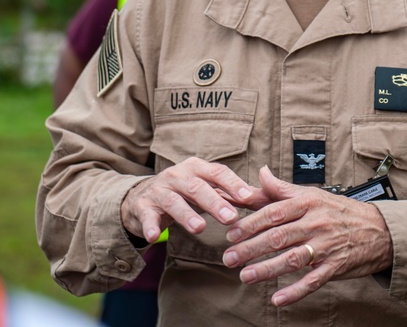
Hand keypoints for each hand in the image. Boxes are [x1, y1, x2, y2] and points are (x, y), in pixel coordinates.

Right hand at [121, 157, 258, 241]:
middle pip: (197, 187)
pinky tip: (155, 237)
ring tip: (200, 228)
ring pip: (173, 201)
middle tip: (231, 217)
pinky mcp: (143, 207)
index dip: (233, 184)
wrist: (142, 198)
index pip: (218, 173)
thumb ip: (232, 194)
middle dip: (215, 201)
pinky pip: (146, 216)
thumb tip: (264, 197)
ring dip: (186, 214)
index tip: (249, 197)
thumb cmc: (184, 193)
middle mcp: (177, 175)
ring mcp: (159, 190)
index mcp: (197, 168)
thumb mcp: (207, 189)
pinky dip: (150, 225)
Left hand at [222, 166, 393, 306]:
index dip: (250, 224)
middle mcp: (317, 223)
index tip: (231, 234)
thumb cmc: (340, 211)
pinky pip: (312, 281)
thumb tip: (261, 173)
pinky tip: (277, 298)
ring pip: (292, 259)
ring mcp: (327, 246)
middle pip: (279, 237)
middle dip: (251, 248)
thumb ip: (283, 189)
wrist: (378, 230)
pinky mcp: (335, 266)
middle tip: (229, 258)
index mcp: (309, 203)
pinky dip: (295, 291)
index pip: (274, 213)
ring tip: (245, 276)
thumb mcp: (313, 195)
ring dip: (267, 269)